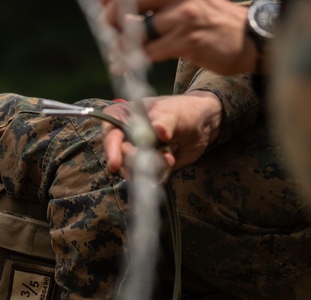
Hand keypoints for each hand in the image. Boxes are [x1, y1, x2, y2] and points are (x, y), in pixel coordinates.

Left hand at [101, 0, 258, 75]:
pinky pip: (149, 51)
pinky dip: (131, 61)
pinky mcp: (187, 41)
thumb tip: (126, 9)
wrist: (249, 39)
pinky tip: (122, 66)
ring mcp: (183, 17)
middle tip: (105, 30)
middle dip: (111, 17)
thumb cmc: (214, 24)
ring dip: (120, 44)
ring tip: (115, 54)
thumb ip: (163, 4)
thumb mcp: (190, 4)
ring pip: (138, 29)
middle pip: (131, 2)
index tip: (100, 5)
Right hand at [101, 92, 222, 174]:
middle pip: (119, 156)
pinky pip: (147, 177)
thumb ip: (165, 122)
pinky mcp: (146, 167)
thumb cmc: (183, 111)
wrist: (201, 125)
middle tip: (156, 159)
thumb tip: (158, 130)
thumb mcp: (174, 113)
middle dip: (135, 161)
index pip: (109, 133)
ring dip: (150, 168)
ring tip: (169, 157)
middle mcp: (124, 136)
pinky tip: (170, 160)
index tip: (115, 164)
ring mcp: (135, 153)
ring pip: (132, 170)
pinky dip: (158, 174)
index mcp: (123, 116)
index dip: (111, 149)